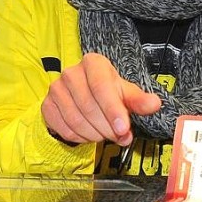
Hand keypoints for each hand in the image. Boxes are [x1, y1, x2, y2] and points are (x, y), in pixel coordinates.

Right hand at [41, 52, 160, 146]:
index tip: (123, 129)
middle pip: (89, 107)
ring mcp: (56, 88)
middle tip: (120, 137)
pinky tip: (89, 135)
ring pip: (76, 120)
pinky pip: (64, 129)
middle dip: (108, 128)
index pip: (101, 87)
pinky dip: (80, 138)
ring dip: (95, 135)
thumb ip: (139, 100)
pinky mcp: (47, 105)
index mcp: (93, 63)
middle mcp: (71, 72)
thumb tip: (154, 104)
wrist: (85, 93)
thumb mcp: (126, 93)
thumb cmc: (108, 92)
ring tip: (106, 135)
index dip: (113, 110)